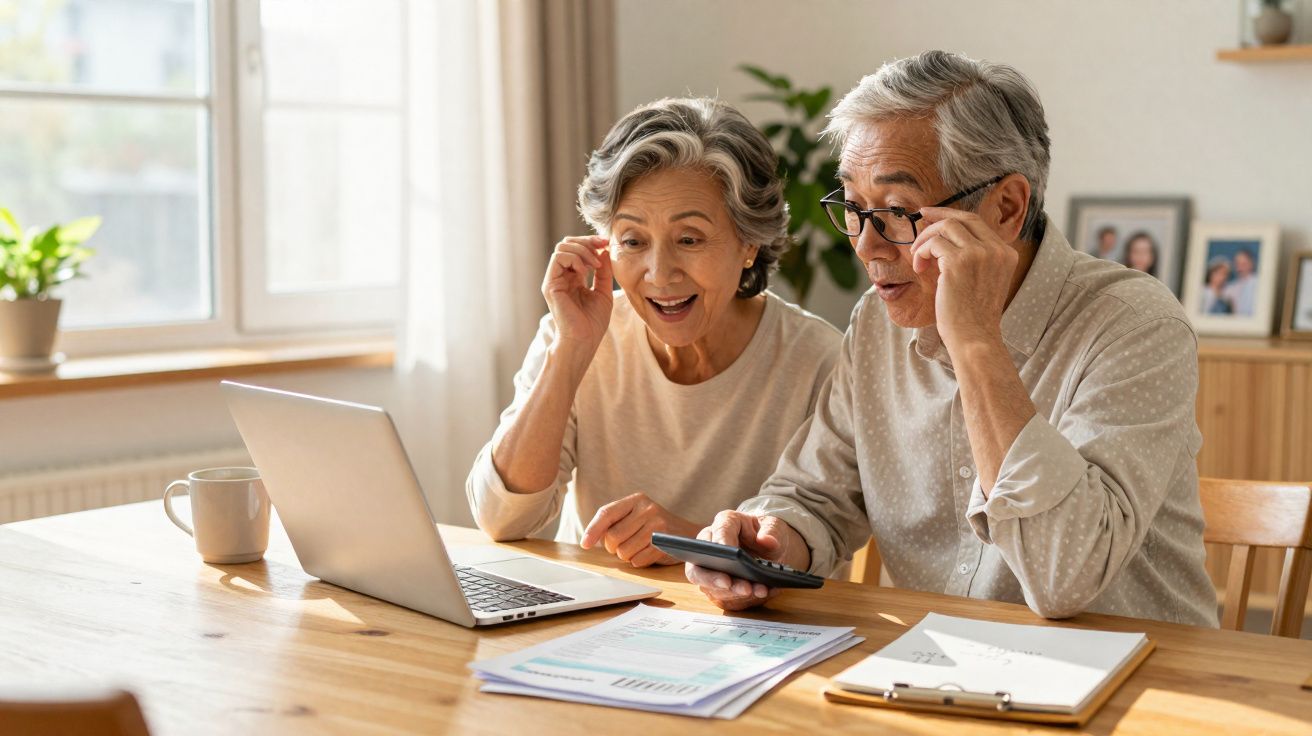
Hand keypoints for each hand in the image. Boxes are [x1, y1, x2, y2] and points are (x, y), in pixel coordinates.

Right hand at [542, 235, 613, 352]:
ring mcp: (554, 280)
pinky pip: (558, 258)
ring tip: (596, 264)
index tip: (606, 243)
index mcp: (572, 278)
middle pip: (567, 243)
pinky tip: (587, 271)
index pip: (576, 249)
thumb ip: (604, 272)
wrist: (584, 341)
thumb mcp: (603, 292)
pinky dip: (575, 259)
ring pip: (562, 247)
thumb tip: (604, 250)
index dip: (591, 243)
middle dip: (586, 241)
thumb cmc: (593, 323)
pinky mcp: (550, 284)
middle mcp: (561, 276)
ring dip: (582, 250)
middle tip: (602, 246)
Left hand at [579, 492, 699, 567]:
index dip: (593, 530)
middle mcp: (647, 509)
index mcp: (636, 500)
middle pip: (612, 537)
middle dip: (614, 548)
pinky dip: (639, 561)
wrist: (688, 534)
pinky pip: (638, 560)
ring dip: (627, 556)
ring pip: (624, 551)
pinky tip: (648, 553)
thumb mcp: (635, 516)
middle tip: (623, 545)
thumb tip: (590, 539)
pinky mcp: (665, 543)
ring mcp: (658, 526)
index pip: (606, 514)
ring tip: (638, 548)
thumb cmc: (653, 526)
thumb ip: (614, 522)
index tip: (585, 544)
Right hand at [684, 511, 808, 611]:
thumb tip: (767, 541)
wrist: (768, 548)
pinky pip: (724, 598)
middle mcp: (712, 545)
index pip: (719, 531)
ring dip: (732, 592)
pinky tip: (759, 594)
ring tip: (755, 591)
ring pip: (710, 586)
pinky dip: (741, 600)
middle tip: (729, 583)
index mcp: (726, 523)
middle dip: (713, 577)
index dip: (722, 543)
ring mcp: (711, 568)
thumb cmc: (766, 533)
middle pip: (700, 564)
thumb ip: (772, 531)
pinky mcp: (718, 587)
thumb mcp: (774, 527)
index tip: (730, 553)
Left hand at [909, 209, 1016, 350]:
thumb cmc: (974, 316)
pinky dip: (921, 252)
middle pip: (961, 219)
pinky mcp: (957, 263)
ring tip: (918, 259)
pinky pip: (933, 244)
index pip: (976, 222)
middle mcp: (995, 250)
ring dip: (925, 240)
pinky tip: (920, 269)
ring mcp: (978, 254)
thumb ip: (976, 258)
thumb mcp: (985, 280)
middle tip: (919, 221)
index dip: (951, 214)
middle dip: (936, 218)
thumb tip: (946, 238)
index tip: (932, 214)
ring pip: (945, 227)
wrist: (975, 338)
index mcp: (1005, 253)